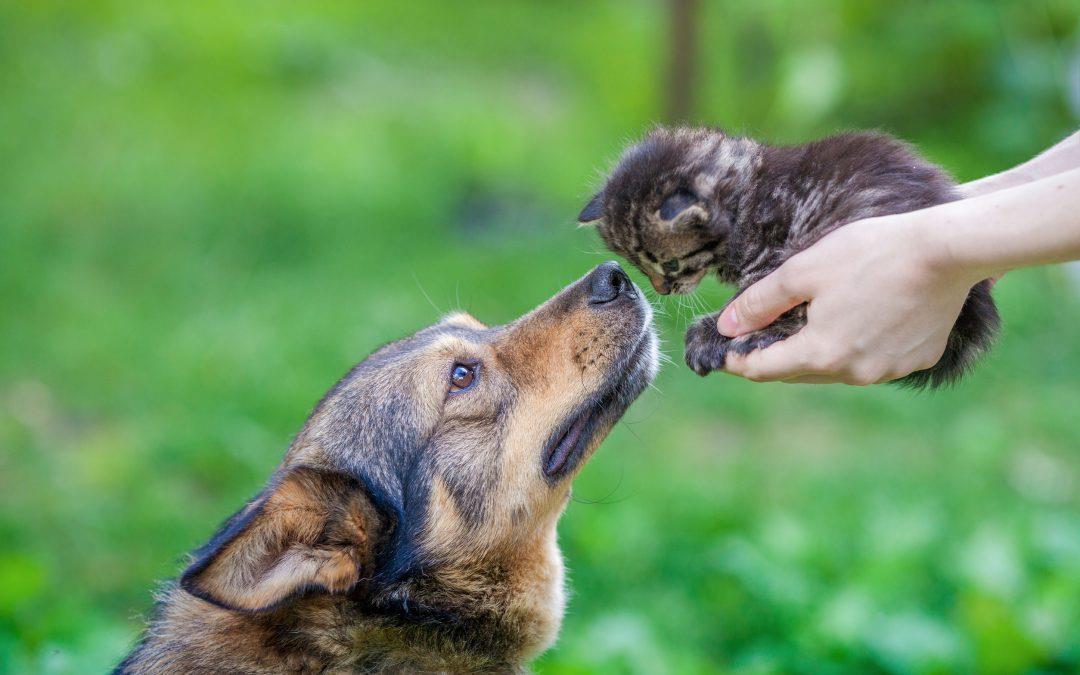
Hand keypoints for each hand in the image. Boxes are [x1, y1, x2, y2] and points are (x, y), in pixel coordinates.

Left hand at [716, 214, 985, 384]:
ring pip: (837, 368)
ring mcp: (889, 370)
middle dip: (774, 356)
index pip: (762, 369)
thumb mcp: (803, 270)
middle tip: (757, 334)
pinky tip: (861, 317)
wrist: (947, 250)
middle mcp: (854, 373)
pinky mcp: (917, 360)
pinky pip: (874, 359)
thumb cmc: (871, 253)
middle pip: (798, 372)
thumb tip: (726, 326)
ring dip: (818, 352)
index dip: (737, 359)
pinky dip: (859, 345)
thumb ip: (760, 302)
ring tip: (810, 322)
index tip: (723, 349)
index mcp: (821, 354)